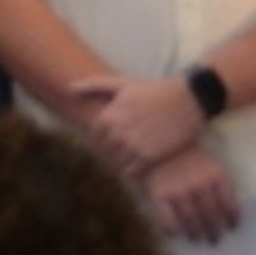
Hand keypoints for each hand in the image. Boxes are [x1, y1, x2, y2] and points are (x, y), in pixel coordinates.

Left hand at [73, 73, 205, 174]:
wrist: (187, 98)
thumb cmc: (153, 90)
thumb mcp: (122, 83)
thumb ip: (93, 86)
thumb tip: (68, 89)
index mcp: (109, 115)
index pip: (94, 134)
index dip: (103, 135)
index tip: (115, 134)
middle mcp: (118, 132)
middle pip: (104, 150)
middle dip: (111, 149)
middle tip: (125, 147)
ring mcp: (133, 146)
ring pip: (116, 162)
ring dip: (121, 160)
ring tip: (133, 154)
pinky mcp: (149, 157)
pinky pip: (131, 171)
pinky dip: (133, 169)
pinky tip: (142, 160)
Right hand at [144, 147, 241, 243]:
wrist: (155, 141)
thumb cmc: (185, 152)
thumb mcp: (207, 161)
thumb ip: (217, 182)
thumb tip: (229, 210)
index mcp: (215, 174)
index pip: (229, 204)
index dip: (232, 218)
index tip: (232, 227)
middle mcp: (200, 185)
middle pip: (211, 216)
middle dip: (214, 231)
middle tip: (214, 240)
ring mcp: (179, 191)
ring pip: (192, 221)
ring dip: (196, 233)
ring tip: (197, 239)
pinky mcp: (160, 195)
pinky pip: (169, 221)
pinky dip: (173, 230)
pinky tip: (176, 234)